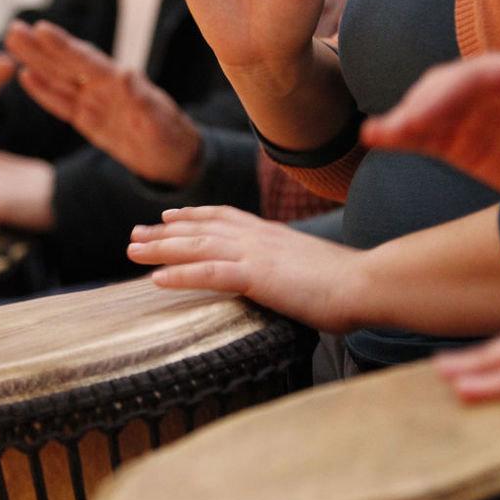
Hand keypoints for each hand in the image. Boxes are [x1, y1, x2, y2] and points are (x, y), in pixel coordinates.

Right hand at [6, 20, 202, 185]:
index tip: (42, 29)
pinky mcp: (88, 120)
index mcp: (120, 84)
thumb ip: (143, 99)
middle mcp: (104, 88)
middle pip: (66, 64)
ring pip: (59, 79)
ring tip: (13, 41)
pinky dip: (44, 91)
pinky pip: (61, 103)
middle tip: (14, 27)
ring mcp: (95, 102)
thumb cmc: (172, 137)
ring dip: (36, 61)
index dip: (64, 46)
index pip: (87, 62)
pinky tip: (26, 76)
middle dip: (40, 47)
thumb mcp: (161, 121)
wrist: (175, 159)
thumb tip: (125, 73)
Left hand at [127, 205, 368, 332]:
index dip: (193, 216)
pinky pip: (210, 273)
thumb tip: (285, 277)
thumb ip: (290, 267)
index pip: (224, 218)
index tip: (168, 216)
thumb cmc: (348, 283)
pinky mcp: (258, 276)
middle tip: (134, 235)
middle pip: (201, 229)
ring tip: (132, 251)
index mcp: (271, 234)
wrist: (366, 282)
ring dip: (161, 249)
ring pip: (197, 247)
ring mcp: (256, 254)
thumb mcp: (310, 268)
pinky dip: (180, 275)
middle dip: (164, 232)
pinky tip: (156, 280)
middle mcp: (258, 237)